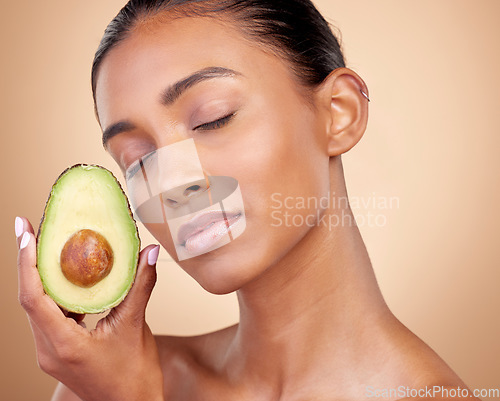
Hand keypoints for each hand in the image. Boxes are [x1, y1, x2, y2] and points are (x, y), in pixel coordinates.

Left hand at [16, 217, 163, 400]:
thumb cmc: (134, 376)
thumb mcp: (136, 326)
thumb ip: (141, 286)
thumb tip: (150, 252)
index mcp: (63, 345)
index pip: (33, 297)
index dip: (26, 262)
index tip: (26, 232)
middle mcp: (48, 349)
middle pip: (29, 298)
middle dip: (28, 261)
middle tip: (33, 229)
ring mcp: (51, 351)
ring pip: (37, 306)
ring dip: (39, 276)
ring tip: (47, 246)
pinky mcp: (58, 351)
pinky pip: (49, 315)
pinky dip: (55, 292)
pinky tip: (67, 277)